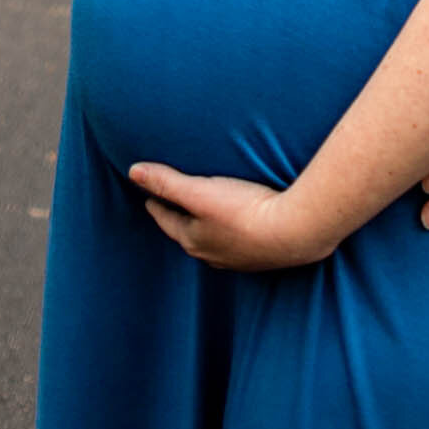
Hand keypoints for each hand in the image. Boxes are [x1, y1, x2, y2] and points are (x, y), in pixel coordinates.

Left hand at [129, 163, 330, 270]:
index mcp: (193, 238)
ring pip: (213, 240)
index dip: (157, 205)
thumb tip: (133, 171)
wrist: (295, 232)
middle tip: (173, 203)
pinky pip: (237, 242)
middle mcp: (211, 253)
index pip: (167, 219)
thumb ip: (167, 181)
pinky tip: (240, 224)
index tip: (148, 196)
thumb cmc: (244, 211)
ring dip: (206, 226)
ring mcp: (237, 257)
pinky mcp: (261, 254)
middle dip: (179, 218)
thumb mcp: (200, 192)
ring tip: (206, 212)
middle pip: (188, 232)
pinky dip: (231, 231)